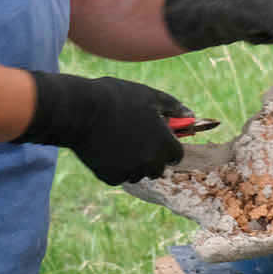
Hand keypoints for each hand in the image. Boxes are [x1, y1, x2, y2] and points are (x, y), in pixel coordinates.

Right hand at [14, 70, 193, 185]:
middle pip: (158, 167)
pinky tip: (105, 148)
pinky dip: (113, 166)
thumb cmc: (118, 99)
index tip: (156, 138)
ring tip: (118, 141)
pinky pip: (118, 176)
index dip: (167, 146)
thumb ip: (174, 107)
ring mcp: (131, 172)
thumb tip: (191, 115)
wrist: (81, 110)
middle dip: (151, 156)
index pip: (176, 155)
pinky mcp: (111, 177)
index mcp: (166, 145)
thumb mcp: (150, 96)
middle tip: (135, 139)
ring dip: (133, 163)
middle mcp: (152, 163)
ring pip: (137, 173)